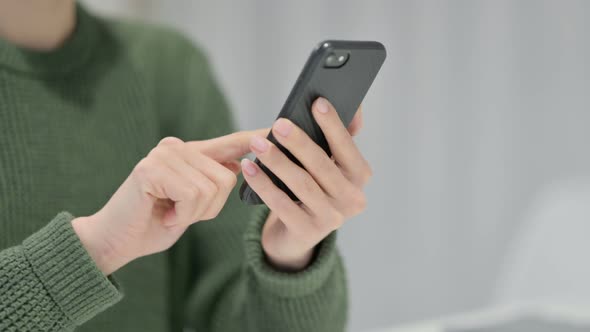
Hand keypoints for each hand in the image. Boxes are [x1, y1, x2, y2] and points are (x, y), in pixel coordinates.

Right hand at [72, 129, 266, 274]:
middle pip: (227, 178)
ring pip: (212, 188)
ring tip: (170, 213)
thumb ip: (212, 182)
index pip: (231, 143)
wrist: (116, 241)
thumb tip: (241, 163)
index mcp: (189, 153)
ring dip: (195, 213)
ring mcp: (163, 155)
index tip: (279, 129)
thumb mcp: (193, 204)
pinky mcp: (152, 169)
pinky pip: (192, 195)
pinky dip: (183, 215)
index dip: (256, 139)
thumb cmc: (155, 223)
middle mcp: (177, 147)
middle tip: (179, 213)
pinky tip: (163, 214)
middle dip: (210, 208)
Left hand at [241, 97, 370, 270]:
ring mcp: (331, 219)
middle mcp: (352, 199)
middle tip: (279, 124)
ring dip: (278, 161)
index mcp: (359, 177)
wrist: (296, 233)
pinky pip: (282, 204)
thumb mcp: (329, 164)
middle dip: (300, 143)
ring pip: (302, 184)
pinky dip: (263, 184)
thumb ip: (339, 136)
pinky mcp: (307, 233)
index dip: (334, 126)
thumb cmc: (313, 186)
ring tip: (257, 144)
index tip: (317, 103)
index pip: (347, 148)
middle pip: (323, 166)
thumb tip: (352, 109)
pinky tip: (249, 168)